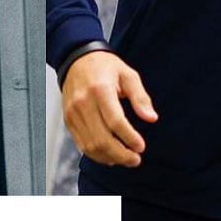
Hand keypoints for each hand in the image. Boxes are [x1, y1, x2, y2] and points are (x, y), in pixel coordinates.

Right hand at [60, 50, 157, 167]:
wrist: (76, 61)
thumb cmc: (106, 67)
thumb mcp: (128, 75)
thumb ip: (141, 97)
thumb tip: (151, 118)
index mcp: (100, 90)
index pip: (115, 121)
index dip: (129, 138)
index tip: (141, 147)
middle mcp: (83, 103)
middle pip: (101, 138)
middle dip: (121, 154)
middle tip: (136, 159)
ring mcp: (73, 113)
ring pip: (90, 145)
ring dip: (110, 157)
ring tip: (126, 159)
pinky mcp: (68, 120)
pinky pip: (81, 144)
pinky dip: (97, 155)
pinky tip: (110, 156)